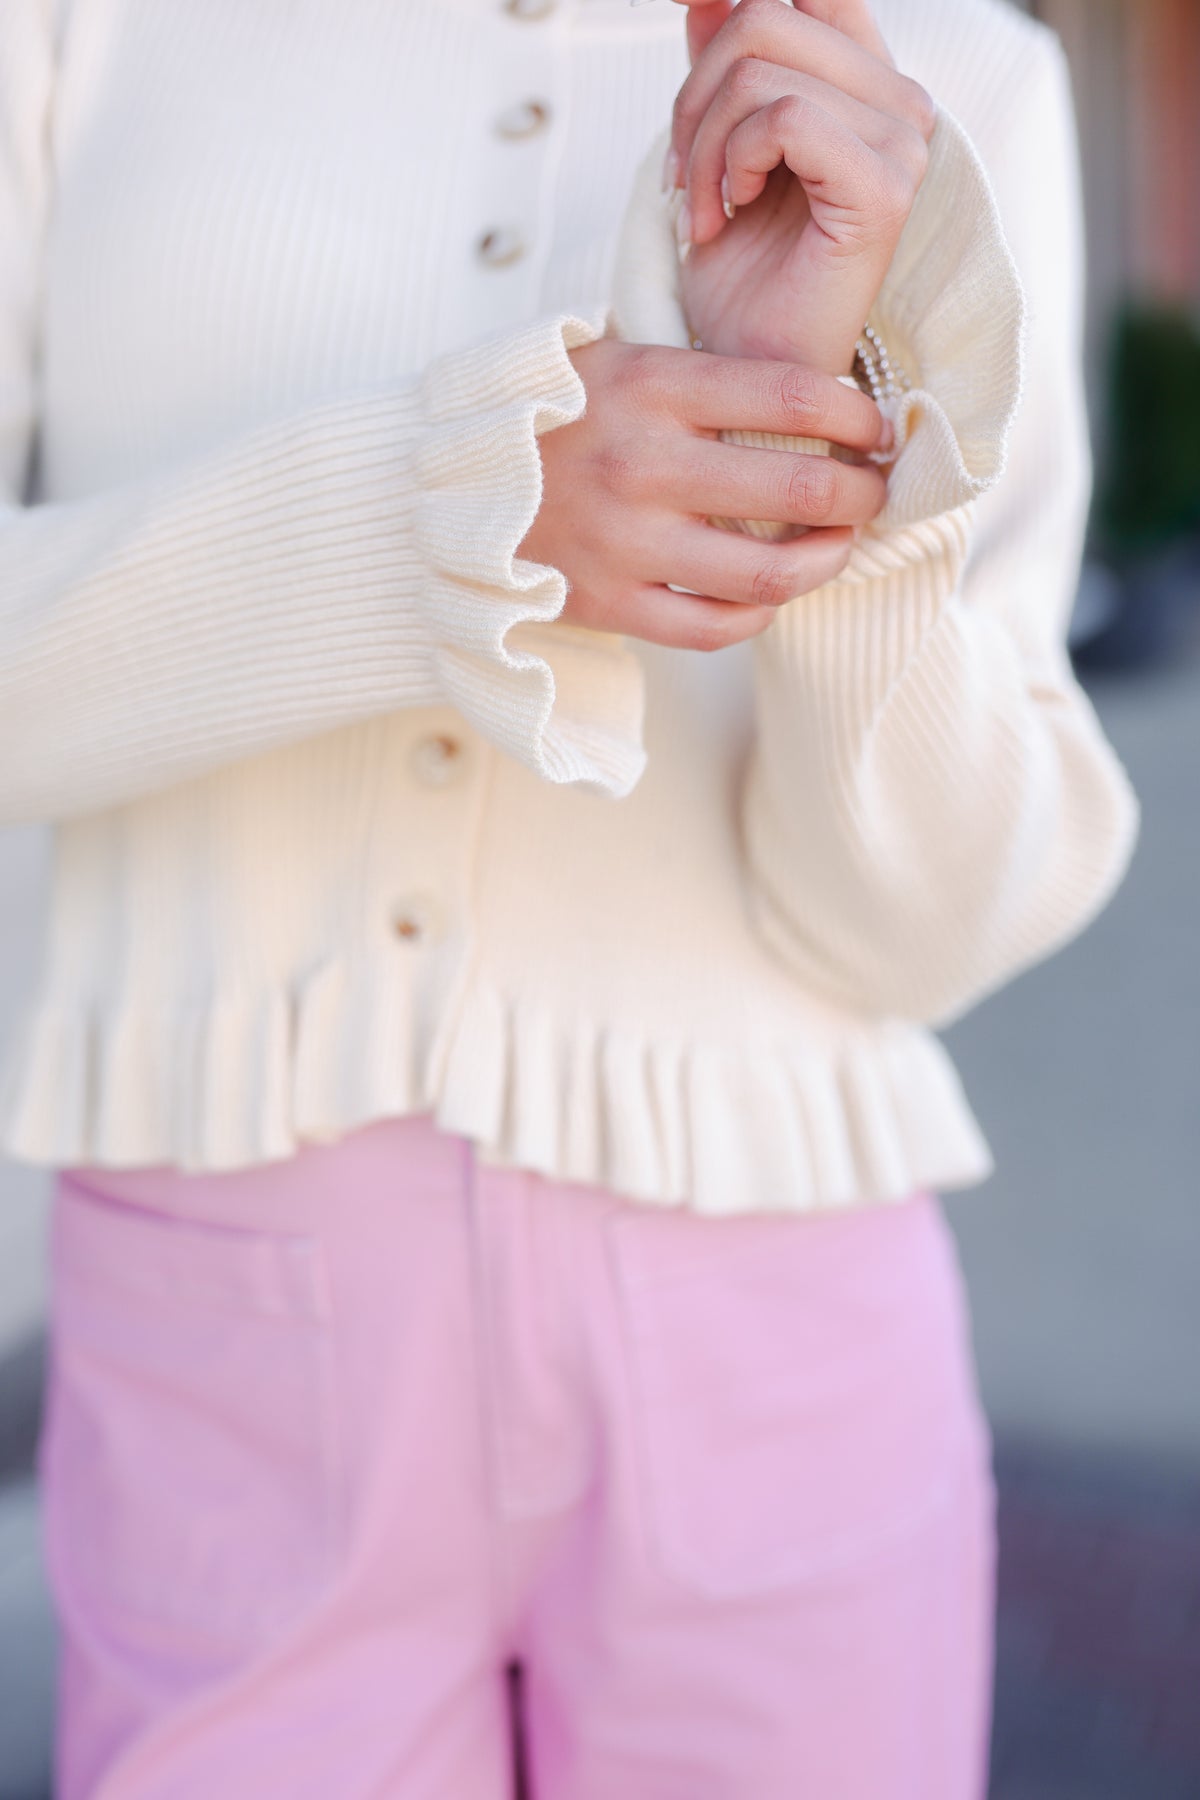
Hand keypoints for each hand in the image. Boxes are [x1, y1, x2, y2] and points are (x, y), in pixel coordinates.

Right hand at [518, 337, 889, 649]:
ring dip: (826, 561)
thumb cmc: (544, 417)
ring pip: (768, 572)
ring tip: (837, 546)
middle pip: (801, 489)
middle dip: (861, 493)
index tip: (873, 429)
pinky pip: (712, 629)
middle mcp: (644, 466)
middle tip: (871, 492)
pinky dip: (757, 615)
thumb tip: (811, 394)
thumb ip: (695, 374)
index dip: (857, 415)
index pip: (794, 397)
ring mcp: (626, 543)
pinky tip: (767, 594)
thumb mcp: (609, 359)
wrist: (436, 487)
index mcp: (651, 387)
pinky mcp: (608, 604)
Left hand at [666, 0, 935, 373]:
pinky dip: (734, 163)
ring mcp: (901, 143)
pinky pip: (788, 119)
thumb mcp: (715, 153)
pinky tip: (728, 214)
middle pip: (767, 16)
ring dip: (703, 142)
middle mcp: (898, 103)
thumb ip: (721, 67)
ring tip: (701, 210)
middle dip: (695, 95)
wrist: (752, 373)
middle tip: (680, 176)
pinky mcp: (884, 188)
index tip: (678, 3)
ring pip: (765, 69)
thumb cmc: (742, 280)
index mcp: (864, 86)